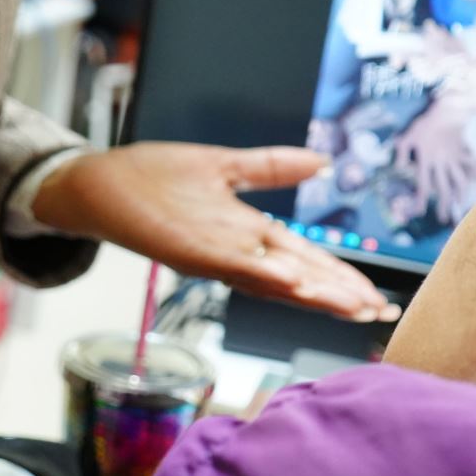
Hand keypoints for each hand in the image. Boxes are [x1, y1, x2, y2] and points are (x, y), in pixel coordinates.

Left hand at [33, 142, 397, 321]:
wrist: (98, 183)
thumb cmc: (154, 179)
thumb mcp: (225, 167)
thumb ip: (273, 167)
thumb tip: (321, 162)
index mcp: (246, 233)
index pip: (305, 260)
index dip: (341, 278)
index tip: (376, 297)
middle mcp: (234, 250)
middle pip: (297, 277)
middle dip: (338, 296)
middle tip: (377, 313)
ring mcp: (211, 252)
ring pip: (270, 279)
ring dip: (311, 294)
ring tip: (349, 306)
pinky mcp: (185, 249)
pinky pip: (229, 265)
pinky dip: (262, 274)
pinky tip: (292, 280)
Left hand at [395, 91, 475, 225]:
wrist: (446, 110)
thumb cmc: (424, 123)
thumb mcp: (407, 135)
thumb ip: (401, 151)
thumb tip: (397, 167)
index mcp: (426, 160)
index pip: (422, 184)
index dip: (420, 200)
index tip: (419, 213)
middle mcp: (441, 163)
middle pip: (443, 188)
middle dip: (443, 205)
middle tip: (443, 219)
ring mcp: (453, 158)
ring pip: (458, 180)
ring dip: (459, 194)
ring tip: (460, 205)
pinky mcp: (461, 152)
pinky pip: (469, 165)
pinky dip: (472, 175)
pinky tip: (473, 183)